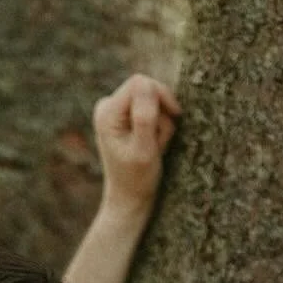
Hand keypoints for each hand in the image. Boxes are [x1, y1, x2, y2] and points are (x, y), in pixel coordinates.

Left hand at [93, 74, 180, 218]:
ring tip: (155, 146)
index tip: (175, 116)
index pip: (141, 83)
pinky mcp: (126, 116)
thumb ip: (145, 117)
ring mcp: (116, 110)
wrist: (129, 199)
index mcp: (107, 112)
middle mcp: (108, 106)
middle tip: (158, 141)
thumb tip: (147, 84)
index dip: (163, 95)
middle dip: (162, 112)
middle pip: (148, 88)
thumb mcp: (144, 150)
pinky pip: (152, 108)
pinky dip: (159, 125)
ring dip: (162, 122)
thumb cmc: (137, 179)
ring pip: (153, 99)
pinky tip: (153, 143)